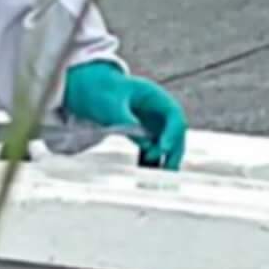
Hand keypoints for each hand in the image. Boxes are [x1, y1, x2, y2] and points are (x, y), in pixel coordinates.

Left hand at [63, 60, 186, 171]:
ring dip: (167, 160)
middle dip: (173, 151)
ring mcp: (155, 122)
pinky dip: (154, 161)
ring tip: (161, 179)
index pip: (173, 114)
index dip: (172, 131)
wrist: (93, 89)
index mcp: (155, 96)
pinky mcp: (147, 133)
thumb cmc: (103, 92)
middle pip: (175, 132)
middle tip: (166, 170)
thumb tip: (146, 144)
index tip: (163, 147)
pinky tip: (149, 176)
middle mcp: (160, 111)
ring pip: (169, 143)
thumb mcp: (110, 104)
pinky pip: (155, 148)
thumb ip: (126, 121)